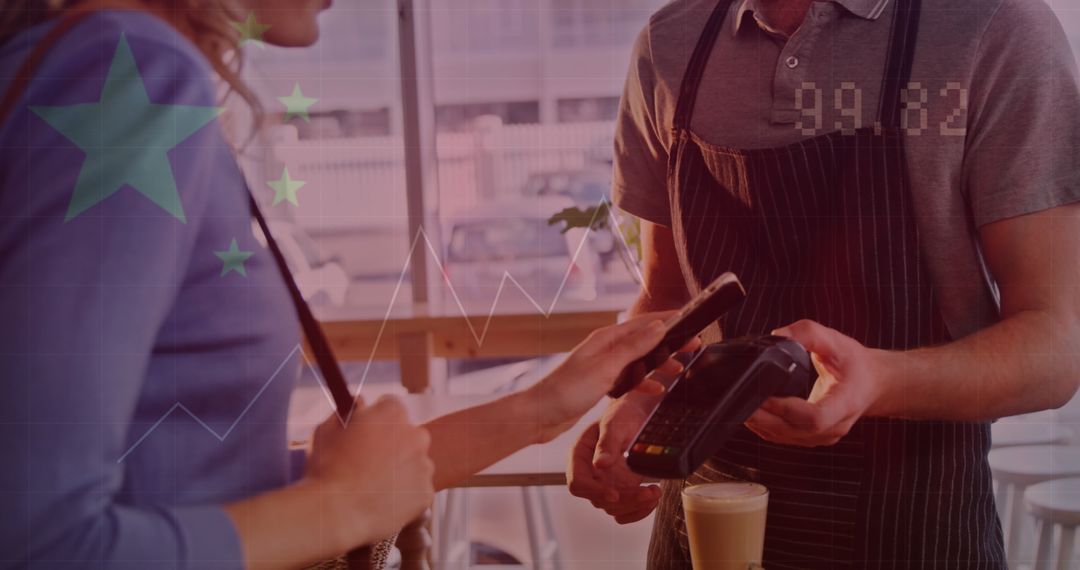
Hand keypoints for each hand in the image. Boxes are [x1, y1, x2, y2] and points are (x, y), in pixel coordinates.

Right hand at [303, 395, 435, 547]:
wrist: (336, 513)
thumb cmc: (328, 470)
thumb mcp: (327, 429)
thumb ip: (348, 410)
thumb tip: (358, 403)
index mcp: (392, 414)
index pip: (390, 405)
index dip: (377, 419)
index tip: (368, 432)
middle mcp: (415, 435)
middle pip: (408, 434)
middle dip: (393, 444)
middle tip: (369, 462)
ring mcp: (424, 465)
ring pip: (415, 463)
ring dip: (400, 470)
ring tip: (373, 486)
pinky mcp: (426, 492)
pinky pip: (417, 490)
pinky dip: (404, 495)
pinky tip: (382, 501)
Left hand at [531, 312, 701, 441]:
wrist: (541, 415)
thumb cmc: (566, 391)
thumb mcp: (605, 367)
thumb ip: (633, 347)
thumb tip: (658, 327)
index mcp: (606, 339)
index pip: (643, 322)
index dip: (668, 319)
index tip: (689, 316)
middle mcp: (606, 349)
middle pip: (644, 339)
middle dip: (669, 341)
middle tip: (693, 344)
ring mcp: (604, 366)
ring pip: (639, 360)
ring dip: (659, 362)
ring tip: (680, 366)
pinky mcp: (602, 383)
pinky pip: (630, 378)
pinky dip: (644, 382)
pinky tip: (656, 389)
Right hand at [567, 396, 662, 523]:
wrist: (638, 414)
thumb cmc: (622, 413)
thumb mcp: (614, 423)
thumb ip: (607, 443)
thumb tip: (600, 464)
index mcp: (579, 455)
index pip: (577, 482)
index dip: (594, 491)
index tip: (615, 494)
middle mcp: (589, 472)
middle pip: (598, 499)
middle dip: (625, 500)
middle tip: (649, 491)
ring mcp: (603, 482)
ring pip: (613, 508)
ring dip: (635, 506)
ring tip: (655, 492)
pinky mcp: (618, 489)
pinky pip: (623, 510)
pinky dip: (638, 510)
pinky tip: (651, 499)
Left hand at [745, 319, 893, 446]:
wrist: (873, 383)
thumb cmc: (854, 363)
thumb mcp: (836, 341)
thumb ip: (809, 333)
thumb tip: (778, 335)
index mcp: (846, 403)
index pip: (815, 417)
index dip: (786, 409)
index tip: (765, 395)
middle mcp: (836, 425)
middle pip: (795, 430)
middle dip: (765, 417)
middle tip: (741, 400)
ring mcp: (824, 436)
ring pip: (787, 438)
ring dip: (762, 424)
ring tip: (741, 406)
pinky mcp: (813, 438)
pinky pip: (786, 438)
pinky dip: (767, 428)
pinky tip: (753, 414)